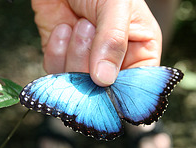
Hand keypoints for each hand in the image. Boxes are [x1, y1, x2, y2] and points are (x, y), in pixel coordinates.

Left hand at [32, 0, 161, 85]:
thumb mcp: (116, 6)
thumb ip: (114, 41)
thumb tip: (104, 80)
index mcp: (139, 51)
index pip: (137, 85)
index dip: (124, 91)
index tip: (108, 86)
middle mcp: (114, 62)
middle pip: (104, 91)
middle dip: (92, 65)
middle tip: (90, 31)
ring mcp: (88, 62)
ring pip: (79, 85)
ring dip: (75, 54)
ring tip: (80, 24)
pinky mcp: (64, 59)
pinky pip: (57, 72)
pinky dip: (56, 51)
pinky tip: (62, 29)